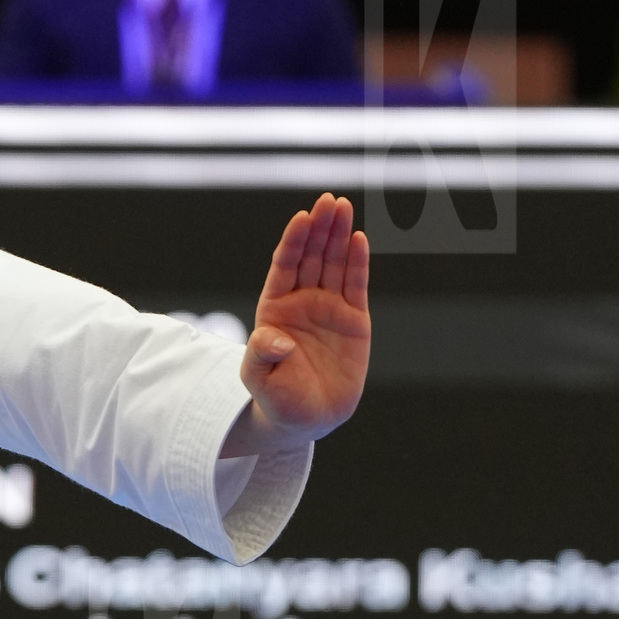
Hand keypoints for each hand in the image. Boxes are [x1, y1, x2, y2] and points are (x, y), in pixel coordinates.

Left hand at [224, 193, 370, 458]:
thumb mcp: (258, 377)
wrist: (307, 418)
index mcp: (275, 308)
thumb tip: (275, 338)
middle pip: (312, 256)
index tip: (302, 217)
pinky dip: (358, 262)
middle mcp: (302, 302)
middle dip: (319, 228)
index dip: (293, 241)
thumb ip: (261, 354)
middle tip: (329, 200)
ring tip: (343, 207)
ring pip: (335, 264)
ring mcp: (329, 308)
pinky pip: (356, 285)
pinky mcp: (354, 320)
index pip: (284, 266)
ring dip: (339, 235)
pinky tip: (359, 238)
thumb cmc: (277, 397)